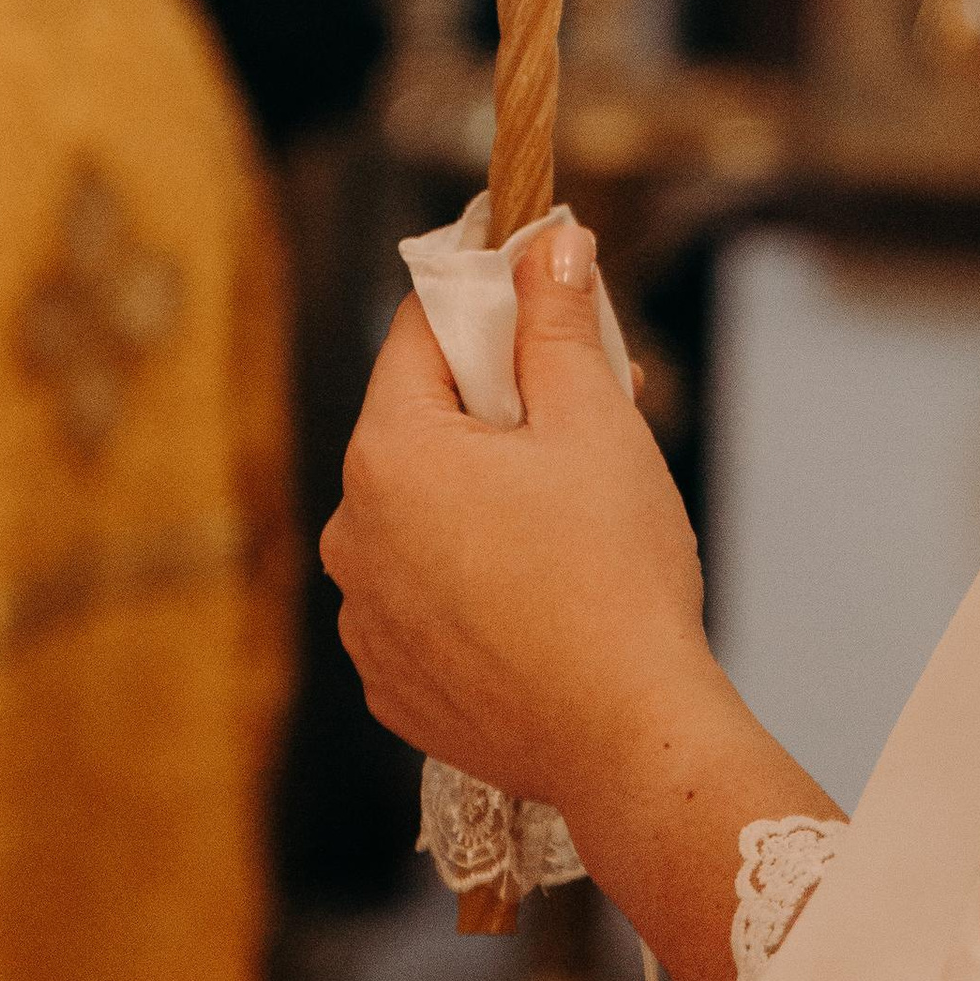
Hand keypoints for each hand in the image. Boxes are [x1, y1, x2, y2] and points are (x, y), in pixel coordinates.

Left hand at [321, 225, 714, 811]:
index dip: (487, 304)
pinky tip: (540, 593)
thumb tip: (549, 241)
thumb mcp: (596, 421)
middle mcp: (351, 534)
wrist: (628, 739)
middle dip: (499, 407)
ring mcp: (364, 618)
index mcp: (387, 455)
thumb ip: (557, 320)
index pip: (421, 336)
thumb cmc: (614, 573)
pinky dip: (471, 579)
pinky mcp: (392, 682)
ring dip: (482, 496)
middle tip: (584, 412)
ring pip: (422, 515)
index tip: (539, 296)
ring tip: (572, 515)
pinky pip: (422, 596)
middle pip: (421, 427)